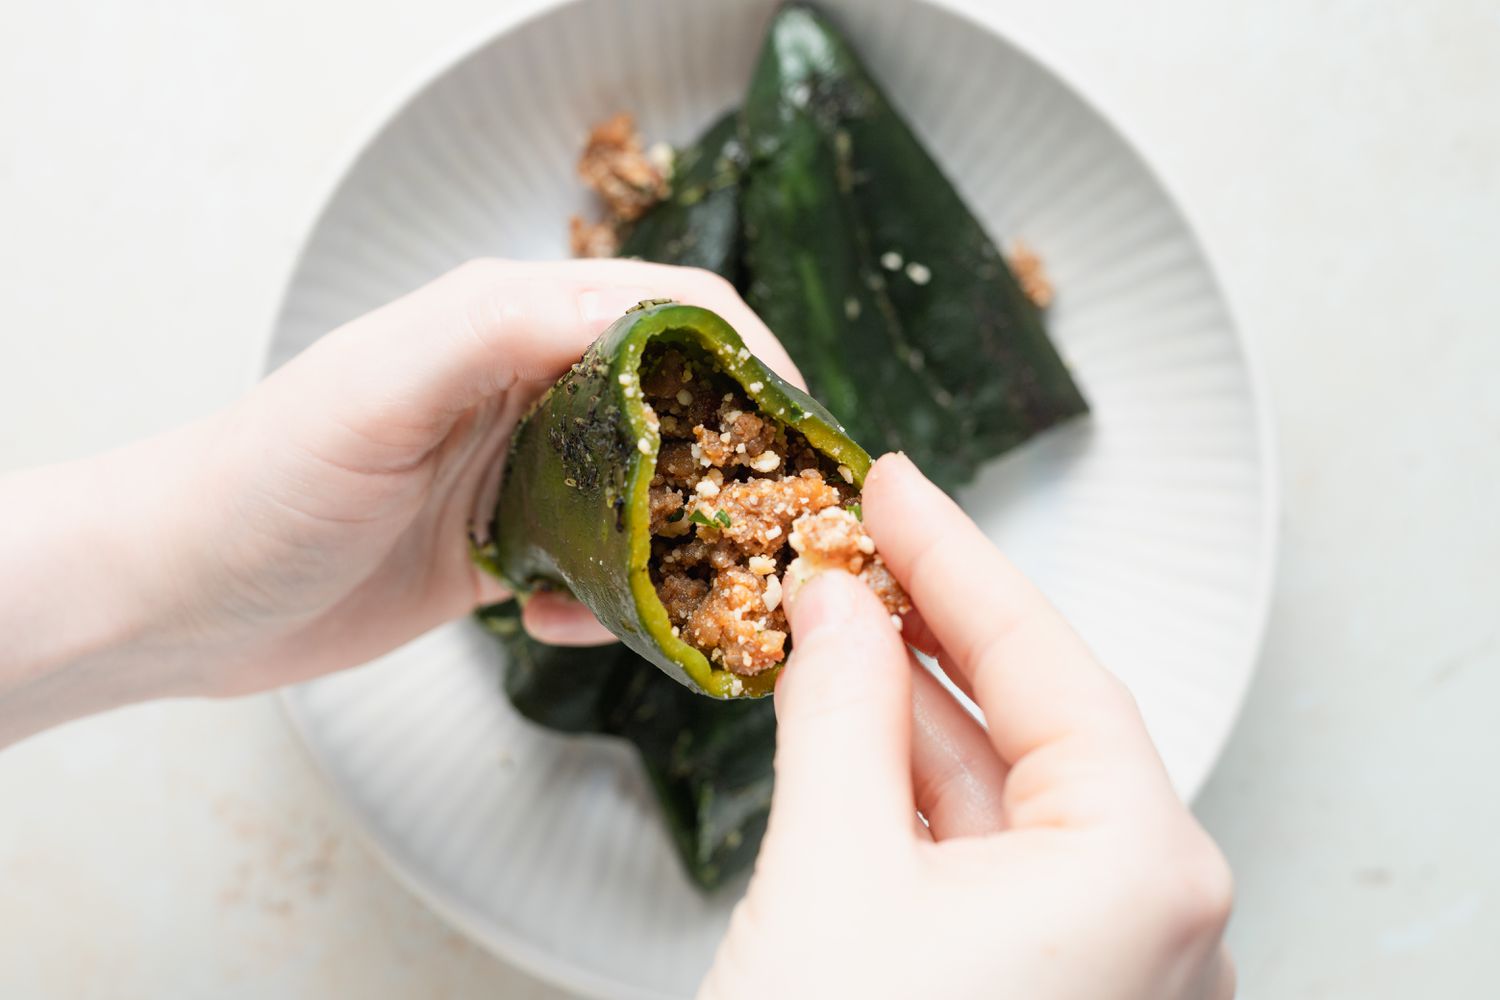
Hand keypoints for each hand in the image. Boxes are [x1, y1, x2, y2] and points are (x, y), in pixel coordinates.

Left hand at [0, 259, 799, 740]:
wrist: (178, 594)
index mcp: (506, 322)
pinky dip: (607, 598)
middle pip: (676, 401)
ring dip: (674, 542)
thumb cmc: (261, 483)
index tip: (803, 431)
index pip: (668, 309)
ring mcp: (517, 466)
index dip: (750, 359)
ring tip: (680, 595)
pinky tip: (565, 625)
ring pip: (645, 489)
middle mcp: (523, 383)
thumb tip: (638, 312)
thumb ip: (497, 331)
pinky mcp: (502, 541)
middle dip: (733, 461)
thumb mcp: (378, 391)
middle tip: (772, 530)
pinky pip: (597, 562)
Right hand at [699, 454, 1234, 999]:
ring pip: (1009, 794)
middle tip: (856, 545)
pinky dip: (920, 796)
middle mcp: (1158, 921)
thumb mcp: (829, 869)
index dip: (955, 559)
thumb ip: (839, 715)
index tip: (893, 492)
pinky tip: (853, 733)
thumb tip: (836, 609)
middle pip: (1037, 723)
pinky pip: (994, 859)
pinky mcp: (1051, 988)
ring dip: (912, 713)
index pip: (1045, 664)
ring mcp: (1111, 962)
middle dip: (929, 632)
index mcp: (1142, 875)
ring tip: (833, 630)